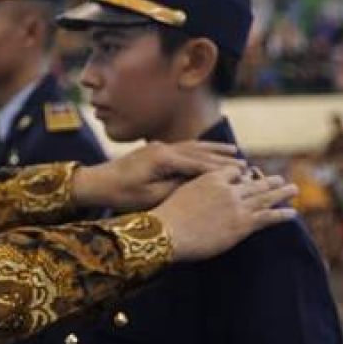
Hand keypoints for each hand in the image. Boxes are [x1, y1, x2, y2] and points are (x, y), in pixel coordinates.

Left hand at [72, 141, 244, 210]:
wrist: (96, 182)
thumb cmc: (120, 194)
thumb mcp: (150, 196)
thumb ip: (176, 189)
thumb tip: (201, 186)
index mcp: (164, 158)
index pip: (199, 164)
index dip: (222, 171)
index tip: (243, 175)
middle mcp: (163, 148)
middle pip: (200, 152)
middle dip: (223, 159)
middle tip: (246, 165)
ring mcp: (159, 147)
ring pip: (193, 147)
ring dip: (214, 151)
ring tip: (235, 153)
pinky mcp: (154, 150)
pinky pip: (183, 148)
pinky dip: (199, 150)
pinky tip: (209, 152)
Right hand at [152, 167, 297, 261]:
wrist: (167, 231)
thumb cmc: (166, 217)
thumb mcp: (178, 195)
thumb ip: (192, 191)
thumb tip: (192, 196)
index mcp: (210, 179)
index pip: (232, 172)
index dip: (242, 173)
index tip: (249, 174)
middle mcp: (227, 189)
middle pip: (252, 182)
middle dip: (268, 181)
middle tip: (280, 179)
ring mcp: (236, 206)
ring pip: (265, 196)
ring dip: (281, 192)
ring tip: (293, 189)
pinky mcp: (242, 224)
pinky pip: (268, 217)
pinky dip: (282, 214)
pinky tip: (292, 213)